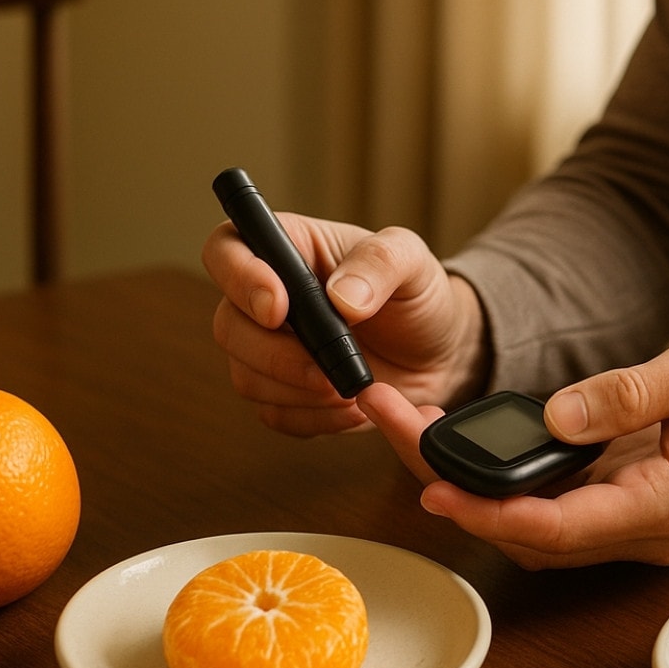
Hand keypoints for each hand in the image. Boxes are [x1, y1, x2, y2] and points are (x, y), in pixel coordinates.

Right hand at [202, 216, 487, 435]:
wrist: (441, 350)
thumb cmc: (418, 294)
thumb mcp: (412, 261)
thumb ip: (380, 263)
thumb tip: (341, 297)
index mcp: (288, 249)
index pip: (227, 251)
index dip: (239, 279)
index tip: (279, 308)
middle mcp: (268, 299)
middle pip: (228, 327)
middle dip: (275, 355)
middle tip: (327, 370)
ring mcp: (270, 349)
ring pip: (248, 378)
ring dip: (299, 392)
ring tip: (354, 387)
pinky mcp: (285, 394)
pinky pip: (275, 415)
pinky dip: (315, 418)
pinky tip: (353, 408)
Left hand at [358, 326, 668, 567]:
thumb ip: (631, 392)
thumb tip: (557, 414)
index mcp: (667, 502)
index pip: (555, 527)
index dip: (484, 512)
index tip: (429, 483)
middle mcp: (648, 530)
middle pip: (531, 534)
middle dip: (455, 492)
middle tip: (393, 428)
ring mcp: (641, 525)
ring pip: (539, 530)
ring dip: (474, 493)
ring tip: (415, 436)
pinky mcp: (636, 509)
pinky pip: (561, 513)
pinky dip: (510, 490)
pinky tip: (472, 453)